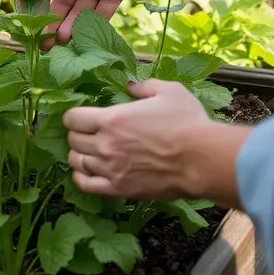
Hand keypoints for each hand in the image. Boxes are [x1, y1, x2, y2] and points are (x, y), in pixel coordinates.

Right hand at [13, 0, 153, 42]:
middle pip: (60, 6)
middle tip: (43, 44)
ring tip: (61, 41)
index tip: (25, 27)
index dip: (33, 8)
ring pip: (79, 12)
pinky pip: (102, 13)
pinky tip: (82, 37)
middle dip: (51, 24)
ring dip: (69, 27)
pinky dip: (92, 25)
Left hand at [63, 79, 248, 203]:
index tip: (81, 116)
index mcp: (112, 119)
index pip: (73, 118)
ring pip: (77, 162)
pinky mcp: (119, 189)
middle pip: (73, 140)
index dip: (74, 116)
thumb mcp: (168, 91)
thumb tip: (129, 85)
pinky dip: (80, 178)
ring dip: (80, 155)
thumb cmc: (187, 122)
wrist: (201, 159)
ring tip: (88, 152)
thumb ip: (143, 86)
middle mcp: (105, 144)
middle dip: (77, 134)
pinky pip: (86, 185)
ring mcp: (110, 169)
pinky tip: (85, 172)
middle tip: (88, 133)